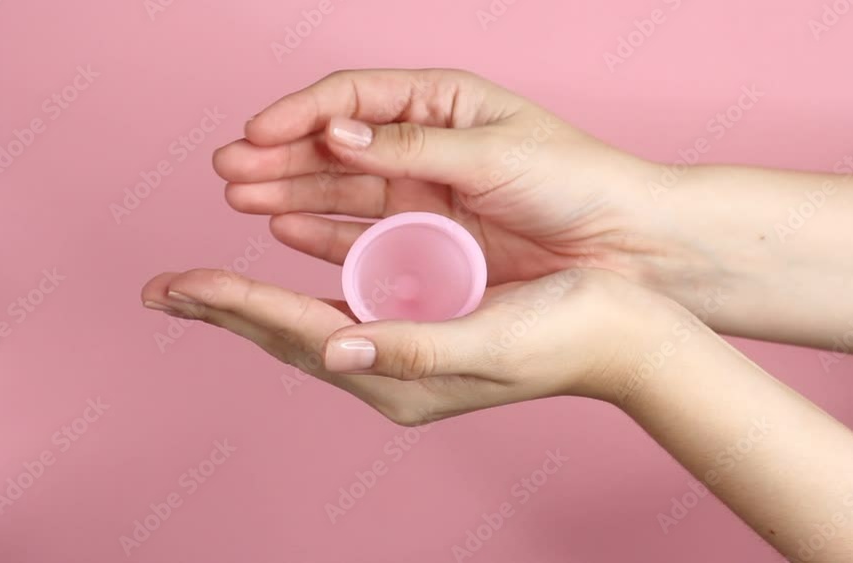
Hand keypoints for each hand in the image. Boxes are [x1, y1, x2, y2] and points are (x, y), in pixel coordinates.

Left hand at [140, 267, 682, 423]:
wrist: (625, 337)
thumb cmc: (569, 336)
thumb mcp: (492, 343)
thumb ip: (412, 348)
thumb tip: (334, 348)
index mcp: (402, 378)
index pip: (297, 333)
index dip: (234, 306)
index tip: (178, 284)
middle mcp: (393, 370)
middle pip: (288, 334)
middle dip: (223, 309)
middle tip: (162, 290)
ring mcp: (405, 349)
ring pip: (308, 319)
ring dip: (252, 300)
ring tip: (201, 286)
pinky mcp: (423, 325)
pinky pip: (345, 304)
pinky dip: (302, 285)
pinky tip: (280, 271)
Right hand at [212, 68, 672, 285]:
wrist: (624, 243)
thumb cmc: (574, 180)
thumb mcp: (493, 154)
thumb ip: (412, 148)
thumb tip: (336, 135)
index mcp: (442, 102)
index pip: (354, 99)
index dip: (300, 114)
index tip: (255, 133)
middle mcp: (425, 144)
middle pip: (336, 145)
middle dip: (280, 155)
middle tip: (228, 171)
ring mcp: (422, 193)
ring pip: (340, 189)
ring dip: (290, 192)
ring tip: (241, 199)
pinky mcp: (427, 239)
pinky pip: (364, 232)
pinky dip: (326, 232)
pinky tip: (285, 229)